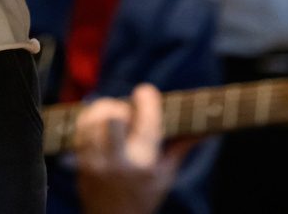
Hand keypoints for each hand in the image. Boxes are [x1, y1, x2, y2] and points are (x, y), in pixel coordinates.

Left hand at [74, 84, 188, 213]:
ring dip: (104, 110)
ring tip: (114, 117)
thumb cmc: (145, 195)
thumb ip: (181, 146)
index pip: (146, 123)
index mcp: (145, 164)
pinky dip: (90, 118)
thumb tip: (209, 127)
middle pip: (113, 115)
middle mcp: (118, 161)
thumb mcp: (166, 174)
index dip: (147, 100)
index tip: (147, 91)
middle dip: (121, 106)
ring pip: (93, 118)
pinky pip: (80, 127)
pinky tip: (100, 122)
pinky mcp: (79, 158)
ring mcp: (94, 160)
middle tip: (127, 112)